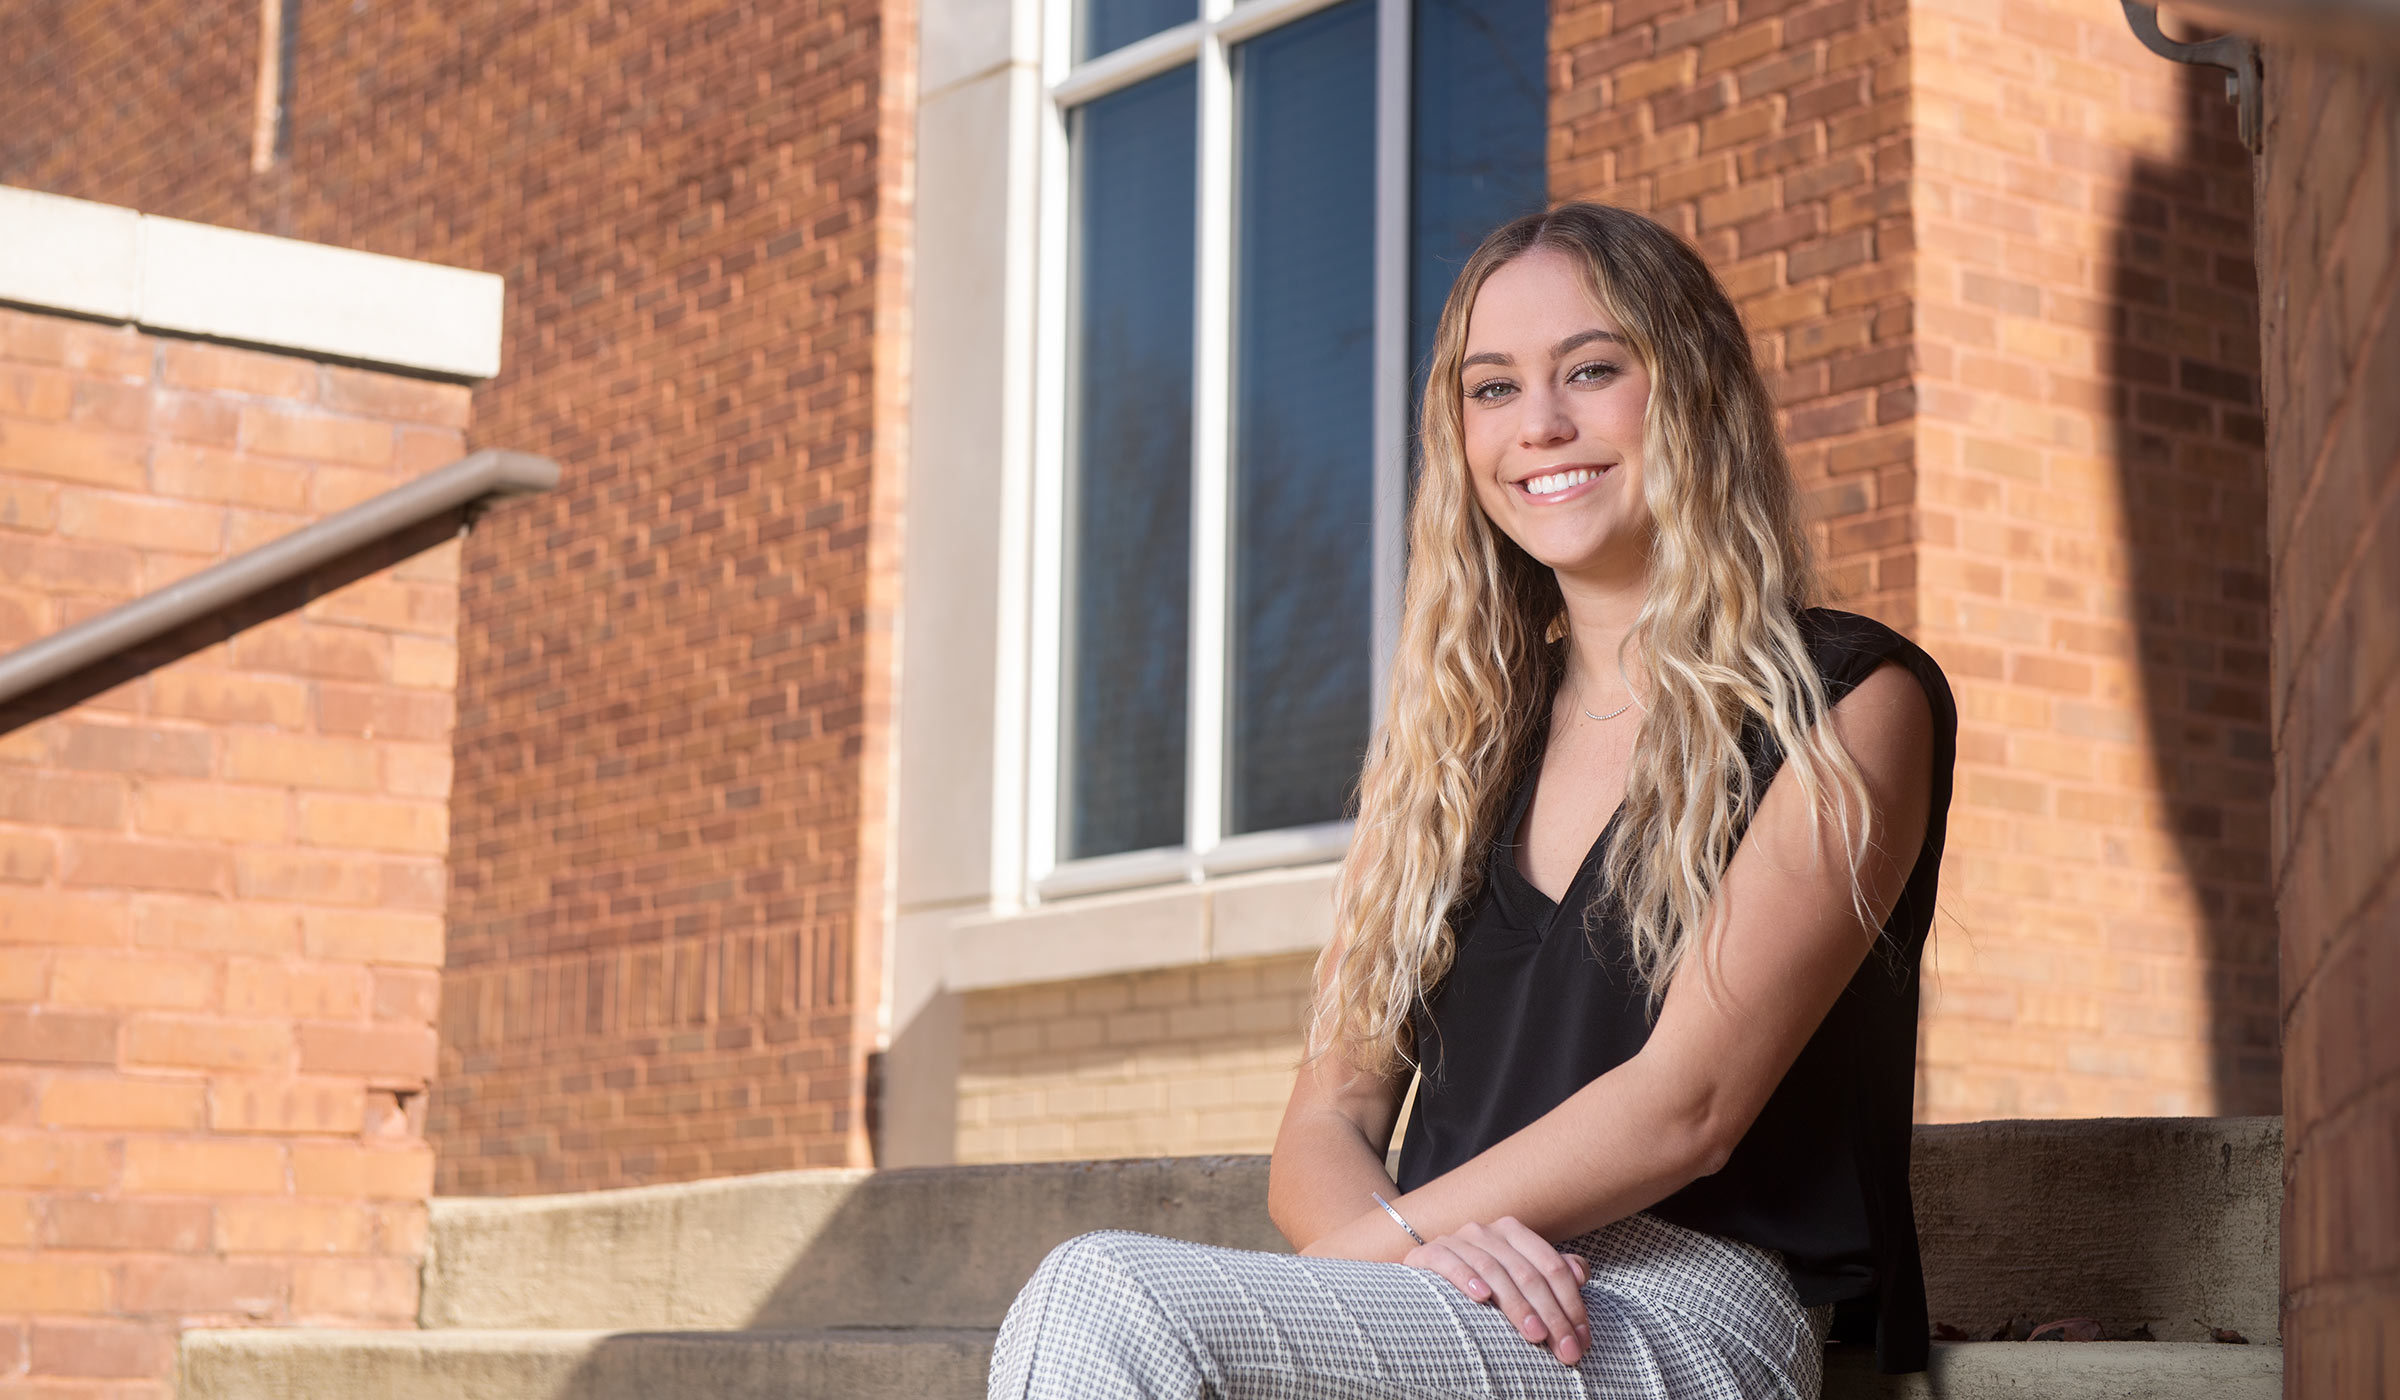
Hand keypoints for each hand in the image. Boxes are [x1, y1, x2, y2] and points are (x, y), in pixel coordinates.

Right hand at [1404, 1217, 1591, 1366]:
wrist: (1425, 1279)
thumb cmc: (1481, 1282)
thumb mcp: (1518, 1275)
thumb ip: (1551, 1271)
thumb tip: (1581, 1274)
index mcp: (1513, 1233)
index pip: (1551, 1266)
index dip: (1571, 1303)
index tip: (1580, 1340)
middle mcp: (1487, 1232)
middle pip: (1527, 1273)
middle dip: (1551, 1314)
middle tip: (1564, 1349)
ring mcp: (1457, 1240)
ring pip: (1495, 1271)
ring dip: (1517, 1305)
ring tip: (1534, 1335)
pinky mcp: (1429, 1252)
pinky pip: (1450, 1262)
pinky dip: (1466, 1277)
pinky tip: (1481, 1297)